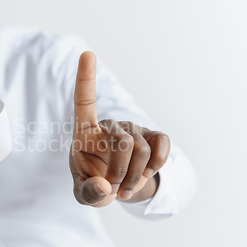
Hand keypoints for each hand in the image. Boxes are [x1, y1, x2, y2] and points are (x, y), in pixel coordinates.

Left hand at [69, 52, 170, 206]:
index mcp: (86, 132)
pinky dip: (157, 164)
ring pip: (141, 150)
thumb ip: (87, 193)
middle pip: (122, 143)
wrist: (118, 185)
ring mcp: (133, 128)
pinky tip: (147, 173)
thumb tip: (103, 187)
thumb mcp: (85, 194)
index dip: (86, 78)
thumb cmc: (95, 182)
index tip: (87, 53)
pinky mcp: (153, 136)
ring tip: (124, 188)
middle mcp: (110, 125)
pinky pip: (162, 145)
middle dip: (120, 172)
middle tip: (114, 190)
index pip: (84, 100)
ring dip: (134, 177)